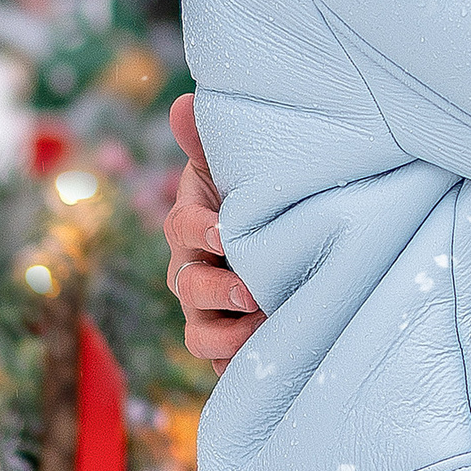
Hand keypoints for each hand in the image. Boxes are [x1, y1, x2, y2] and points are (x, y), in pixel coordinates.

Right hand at [165, 93, 264, 368]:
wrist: (289, 244)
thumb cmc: (257, 200)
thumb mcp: (238, 168)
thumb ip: (208, 141)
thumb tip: (183, 103)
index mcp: (194, 226)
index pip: (181, 227)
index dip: (198, 231)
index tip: (224, 233)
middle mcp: (192, 272)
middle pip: (186, 285)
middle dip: (218, 290)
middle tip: (254, 291)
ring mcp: (207, 313)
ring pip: (198, 334)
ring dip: (227, 336)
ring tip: (265, 326)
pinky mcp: (227, 348)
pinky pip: (220, 367)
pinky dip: (238, 365)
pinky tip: (269, 354)